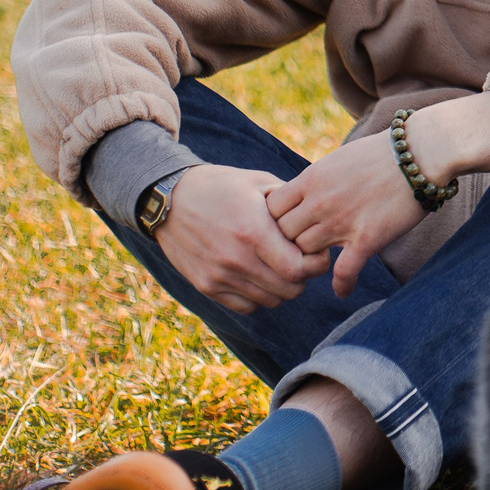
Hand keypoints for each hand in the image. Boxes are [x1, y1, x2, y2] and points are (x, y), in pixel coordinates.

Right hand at [157, 164, 330, 313]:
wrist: (170, 200)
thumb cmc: (221, 186)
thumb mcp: (260, 183)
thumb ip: (291, 202)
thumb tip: (319, 219)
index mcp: (253, 232)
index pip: (299, 269)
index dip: (316, 264)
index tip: (316, 252)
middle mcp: (236, 260)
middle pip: (289, 289)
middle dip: (303, 277)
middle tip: (301, 260)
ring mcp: (219, 276)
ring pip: (270, 301)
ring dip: (282, 287)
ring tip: (279, 266)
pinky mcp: (206, 286)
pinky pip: (246, 307)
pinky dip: (259, 297)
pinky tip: (259, 275)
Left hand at [265, 132, 424, 297]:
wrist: (421, 151)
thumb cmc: (382, 152)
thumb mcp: (338, 159)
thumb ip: (316, 180)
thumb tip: (303, 195)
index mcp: (311, 179)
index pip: (271, 210)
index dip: (274, 221)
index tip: (286, 226)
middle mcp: (321, 202)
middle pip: (284, 235)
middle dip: (288, 243)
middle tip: (298, 250)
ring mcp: (342, 222)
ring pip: (307, 254)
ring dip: (312, 261)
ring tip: (319, 265)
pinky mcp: (367, 238)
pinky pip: (344, 272)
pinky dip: (342, 285)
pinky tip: (344, 290)